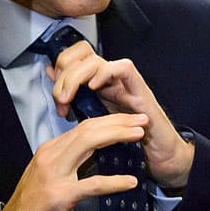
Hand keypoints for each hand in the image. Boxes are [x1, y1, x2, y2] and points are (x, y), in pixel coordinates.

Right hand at [2, 113, 148, 210]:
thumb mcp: (50, 170)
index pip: (83, 126)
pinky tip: (129, 182)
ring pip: (88, 144)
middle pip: (88, 129)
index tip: (129, 119)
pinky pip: (91, 185)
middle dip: (116, 122)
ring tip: (138, 135)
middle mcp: (52, 154)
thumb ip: (69, 157)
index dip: (109, 121)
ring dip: (116, 136)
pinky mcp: (61, 195)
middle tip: (140, 120)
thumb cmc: (35, 197)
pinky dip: (112, 182)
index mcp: (51, 147)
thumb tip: (96, 147)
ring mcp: (56, 173)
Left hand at [46, 40, 194, 188]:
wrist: (158, 156)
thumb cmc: (126, 137)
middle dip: (65, 74)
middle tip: (61, 99)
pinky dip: (105, 74)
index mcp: (96, 79)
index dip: (61, 66)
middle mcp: (109, 76)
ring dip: (77, 77)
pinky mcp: (140, 89)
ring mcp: (124, 81)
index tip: (55, 92)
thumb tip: (50, 72)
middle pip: (81, 54)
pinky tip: (94, 88)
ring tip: (70, 98)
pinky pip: (123, 67)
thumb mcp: (89, 114)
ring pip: (95, 60)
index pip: (75, 55)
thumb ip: (72, 93)